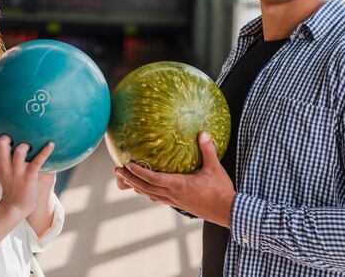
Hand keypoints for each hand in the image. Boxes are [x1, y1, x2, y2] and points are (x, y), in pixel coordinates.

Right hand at [0, 113, 53, 216]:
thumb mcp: (2, 167)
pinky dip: (45, 152)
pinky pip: (37, 161)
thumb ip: (3, 153)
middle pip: (0, 145)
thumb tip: (11, 135)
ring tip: (31, 142)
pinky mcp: (29, 176)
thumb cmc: (11, 182)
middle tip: (13, 135)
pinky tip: (52, 144)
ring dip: (25, 145)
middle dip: (6, 136)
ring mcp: (17, 171)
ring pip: (19, 152)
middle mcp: (5, 165)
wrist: (15, 206)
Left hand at [114, 131, 234, 227]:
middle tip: (117, 171)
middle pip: (145, 188)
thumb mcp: (215, 167)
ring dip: (136, 186)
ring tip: (125, 179)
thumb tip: (202, 133)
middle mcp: (173, 195)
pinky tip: (145, 188)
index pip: (153, 178)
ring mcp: (175, 201)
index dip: (138, 172)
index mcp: (179, 185)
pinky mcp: (179, 205)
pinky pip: (158, 198)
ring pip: (150, 194)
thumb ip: (208, 150)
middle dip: (129, 179)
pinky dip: (148, 192)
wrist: (227, 211)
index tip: (126, 165)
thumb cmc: (221, 190)